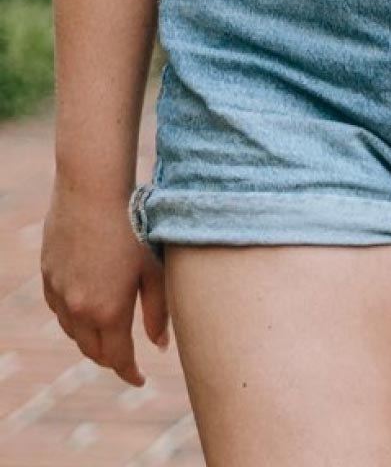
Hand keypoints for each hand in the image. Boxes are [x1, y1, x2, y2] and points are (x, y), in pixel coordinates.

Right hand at [42, 174, 166, 386]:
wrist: (92, 194)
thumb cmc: (135, 227)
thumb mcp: (154, 271)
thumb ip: (158, 312)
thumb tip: (160, 346)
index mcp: (108, 311)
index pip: (117, 358)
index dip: (129, 373)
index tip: (140, 379)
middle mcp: (77, 310)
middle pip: (92, 351)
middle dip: (111, 360)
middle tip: (128, 362)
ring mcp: (58, 294)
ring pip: (73, 333)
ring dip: (91, 341)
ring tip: (110, 339)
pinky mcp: (47, 277)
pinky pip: (59, 311)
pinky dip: (74, 320)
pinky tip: (87, 313)